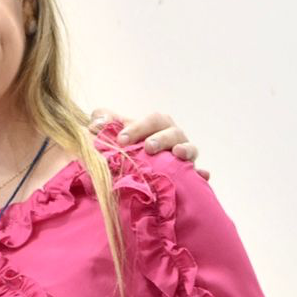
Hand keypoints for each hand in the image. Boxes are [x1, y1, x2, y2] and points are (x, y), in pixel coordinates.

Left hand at [90, 109, 208, 180]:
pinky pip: (199, 173)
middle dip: (161, 138)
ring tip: (177, 154)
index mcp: (157, 126)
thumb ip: (104, 121)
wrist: (135, 171)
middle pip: (174, 132)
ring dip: (185, 150)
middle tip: (148, 147)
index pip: (153, 120)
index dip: (138, 127)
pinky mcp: (189, 174)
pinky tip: (201, 175)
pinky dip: (201, 174)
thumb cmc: (127, 147)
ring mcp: (183, 156)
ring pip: (190, 149)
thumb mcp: (114, 132)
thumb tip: (96, 123)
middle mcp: (173, 138)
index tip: (121, 139)